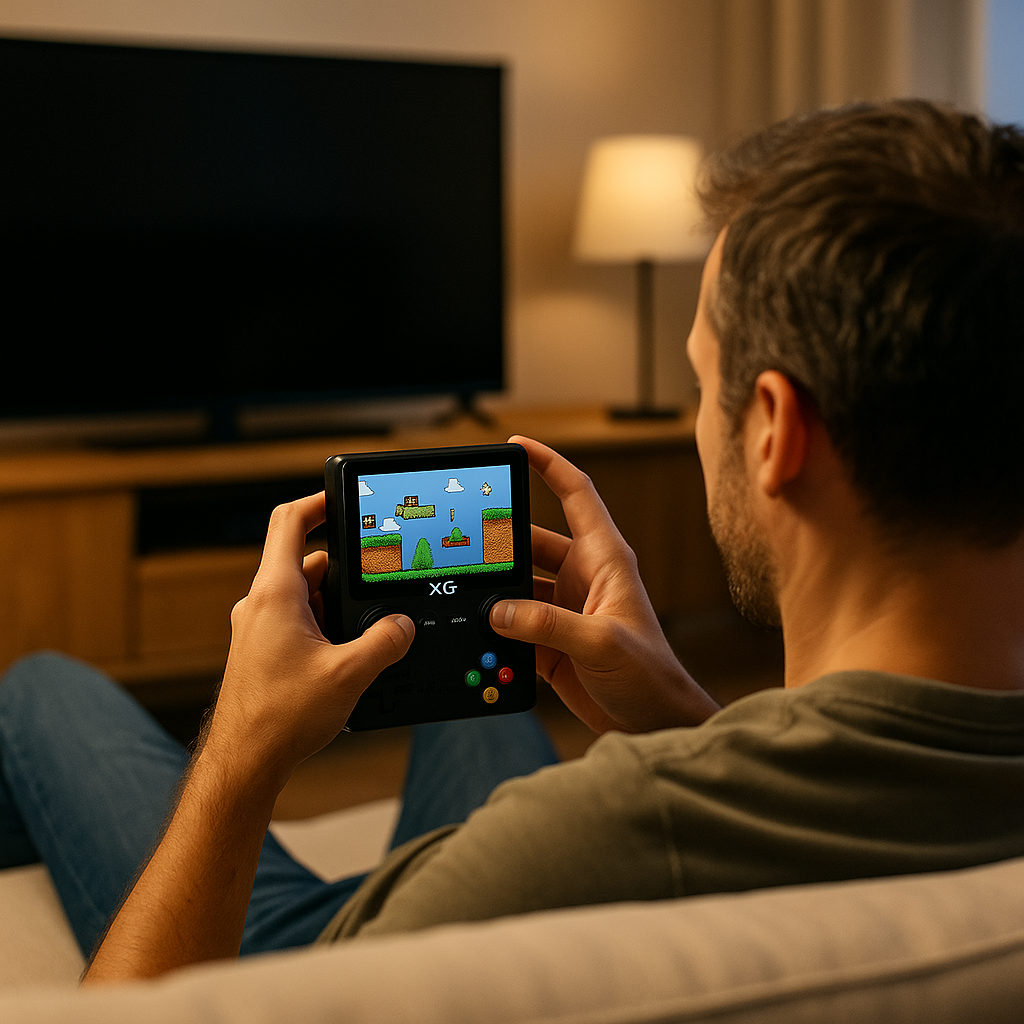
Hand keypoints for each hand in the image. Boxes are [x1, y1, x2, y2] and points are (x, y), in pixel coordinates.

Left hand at [204, 492, 413, 791]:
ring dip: (337, 605)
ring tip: (367, 633)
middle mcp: (262, 604)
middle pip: (309, 562)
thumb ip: (385, 642)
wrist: (244, 763)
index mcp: (275, 594)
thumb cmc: (279, 719)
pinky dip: (325, 626)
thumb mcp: (348, 675)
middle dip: (347, 571)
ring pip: (306, 595)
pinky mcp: (262, 651)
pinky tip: (348, 656)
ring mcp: (259, 628)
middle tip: (379, 585)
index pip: (290, 521)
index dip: (319, 501)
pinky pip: (299, 621)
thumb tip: (404, 625)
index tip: (345, 497)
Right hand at [489, 437, 718, 733]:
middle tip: (463, 535)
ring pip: (517, 583)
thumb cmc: (650, 675)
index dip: (548, 464)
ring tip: (464, 589)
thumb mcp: (601, 642)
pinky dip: (495, 626)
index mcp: (604, 559)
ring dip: (495, 589)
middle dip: (500, 537)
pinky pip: (514, 622)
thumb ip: (547, 624)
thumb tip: (499, 610)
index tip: (516, 445)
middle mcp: (583, 576)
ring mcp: (564, 608)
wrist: (654, 722)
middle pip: (531, 540)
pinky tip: (476, 631)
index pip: (576, 494)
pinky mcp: (551, 640)